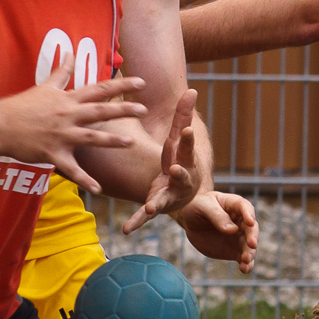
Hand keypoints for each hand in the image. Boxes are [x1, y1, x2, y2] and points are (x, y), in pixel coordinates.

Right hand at [0, 50, 146, 193]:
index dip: (121, 85)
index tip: (141, 83)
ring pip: (90, 138)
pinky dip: (84, 179)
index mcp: (68, 99)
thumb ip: (62, 71)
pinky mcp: (53, 153)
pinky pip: (71, 169)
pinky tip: (98, 188)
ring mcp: (61, 135)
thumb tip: (71, 52)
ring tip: (130, 142)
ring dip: (111, 141)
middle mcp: (68, 115)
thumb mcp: (44, 86)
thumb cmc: (22, 105)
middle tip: (144, 109)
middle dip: (123, 110)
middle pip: (100, 111)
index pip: (99, 89)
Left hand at [121, 88, 200, 233]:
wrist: (185, 191)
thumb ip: (184, 115)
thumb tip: (191, 89)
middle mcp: (181, 179)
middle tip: (175, 169)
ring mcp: (169, 195)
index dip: (188, 139)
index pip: (187, 147)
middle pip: (182, 175)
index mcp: (185, 159)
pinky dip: (137, 221)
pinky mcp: (156, 206)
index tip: (186, 130)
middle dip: (180, 172)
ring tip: (152, 206)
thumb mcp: (180, 137)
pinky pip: (145, 215)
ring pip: (165, 199)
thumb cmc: (180, 157)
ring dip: (158, 202)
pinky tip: (127, 229)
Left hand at [175, 191, 258, 273]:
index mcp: (234, 205)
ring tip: (246, 260)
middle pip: (252, 228)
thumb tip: (232, 229)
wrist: (189, 220)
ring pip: (249, 245)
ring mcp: (239, 237)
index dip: (249, 214)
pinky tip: (245, 269)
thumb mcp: (203, 206)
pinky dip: (246, 264)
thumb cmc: (196, 206)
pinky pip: (243, 258)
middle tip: (252, 244)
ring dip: (250, 253)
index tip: (250, 222)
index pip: (245, 207)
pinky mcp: (234, 250)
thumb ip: (216, 215)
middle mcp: (241, 221)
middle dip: (253, 236)